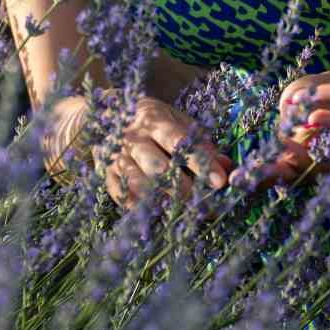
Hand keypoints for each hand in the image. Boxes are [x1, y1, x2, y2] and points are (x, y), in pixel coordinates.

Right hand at [92, 94, 233, 206]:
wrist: (103, 116)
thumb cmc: (151, 121)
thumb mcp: (176, 121)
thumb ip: (200, 142)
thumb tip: (226, 166)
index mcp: (154, 120)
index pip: (180, 143)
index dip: (201, 163)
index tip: (221, 182)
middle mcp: (133, 138)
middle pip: (159, 167)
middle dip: (184, 189)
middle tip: (206, 205)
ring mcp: (117, 157)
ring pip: (139, 184)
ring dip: (164, 200)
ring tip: (186, 212)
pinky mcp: (106, 175)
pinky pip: (122, 196)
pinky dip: (140, 208)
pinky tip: (158, 213)